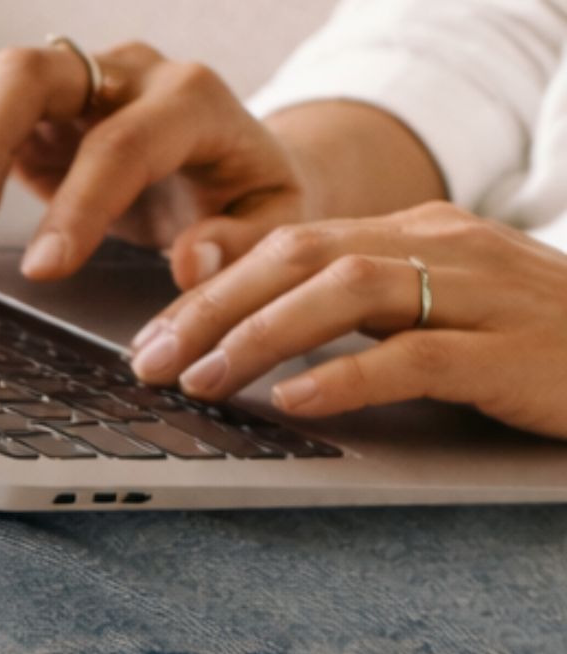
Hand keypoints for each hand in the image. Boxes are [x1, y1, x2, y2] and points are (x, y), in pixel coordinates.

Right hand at [0, 40, 316, 286]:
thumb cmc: (247, 194)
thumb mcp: (276, 223)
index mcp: (191, 99)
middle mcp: (125, 74)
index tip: (44, 269)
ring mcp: (74, 80)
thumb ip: (242, 244)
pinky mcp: (34, 104)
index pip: (124, 142)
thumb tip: (193, 262)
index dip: (80, 205)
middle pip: (38, 72)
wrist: (233, 160)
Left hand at [127, 202, 566, 440]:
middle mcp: (448, 247)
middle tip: (146, 363)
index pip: (291, 244)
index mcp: (421, 232)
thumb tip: (241, 322)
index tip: (146, 338)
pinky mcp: (515, 353)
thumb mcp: (434, 314)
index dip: (209, 290)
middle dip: (212, 309)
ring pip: (349, 292)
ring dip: (260, 336)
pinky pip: (416, 357)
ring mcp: (485, 296)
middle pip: (304, 257)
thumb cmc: (536, 349)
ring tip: (202, 380)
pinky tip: (294, 400)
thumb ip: (350, 307)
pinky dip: (346, 376)